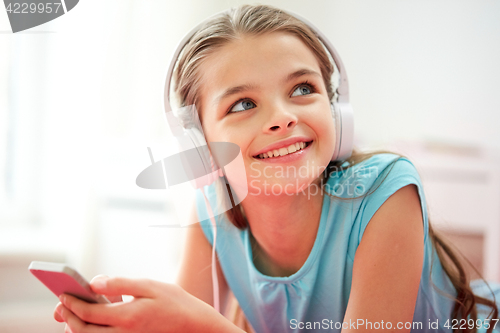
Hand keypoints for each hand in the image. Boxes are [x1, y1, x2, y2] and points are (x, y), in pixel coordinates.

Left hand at [53, 276, 227, 332]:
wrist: (193, 325)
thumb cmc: (173, 302)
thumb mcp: (148, 285)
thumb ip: (119, 283)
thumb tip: (94, 282)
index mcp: (127, 317)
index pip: (89, 314)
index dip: (72, 304)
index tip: (63, 294)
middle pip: (83, 332)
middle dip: (68, 318)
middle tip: (61, 306)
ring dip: (77, 327)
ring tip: (71, 314)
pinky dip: (92, 331)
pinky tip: (95, 318)